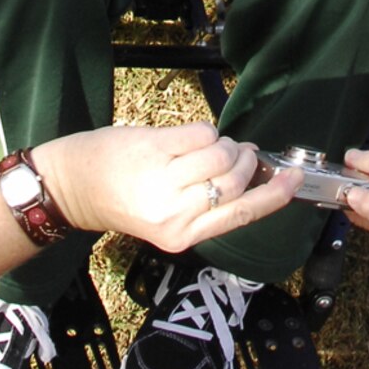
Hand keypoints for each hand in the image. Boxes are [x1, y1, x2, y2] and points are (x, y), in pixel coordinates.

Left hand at [35, 122, 301, 251]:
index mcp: (183, 237)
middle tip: (236, 154)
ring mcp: (164, 181)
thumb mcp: (170, 218)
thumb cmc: (126, 200)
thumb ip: (209, 202)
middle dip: (243, 161)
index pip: (241, 214)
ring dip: (225, 144)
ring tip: (211, 146)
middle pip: (236, 180)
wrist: (75, 187)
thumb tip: (254, 170)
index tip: (293, 178)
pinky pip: (201, 133)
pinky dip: (204, 131)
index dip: (273, 195)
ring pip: (222, 154)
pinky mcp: (154, 149)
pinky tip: (189, 138)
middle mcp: (176, 213)